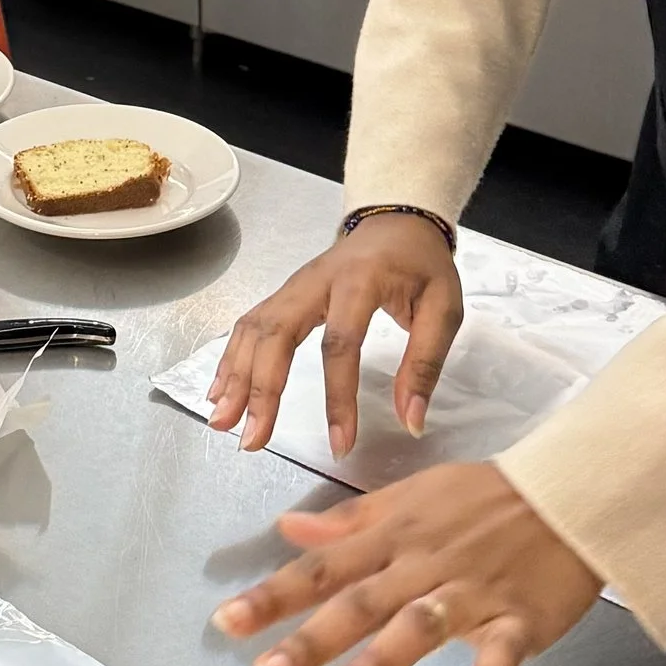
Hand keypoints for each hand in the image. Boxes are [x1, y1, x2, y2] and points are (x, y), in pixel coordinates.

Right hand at [207, 216, 464, 457]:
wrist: (397, 221)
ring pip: (255, 328)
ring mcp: (294, 286)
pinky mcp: (284, 294)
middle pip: (277, 333)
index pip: (340, 344)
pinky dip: (231, 358)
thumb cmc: (422, 266)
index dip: (338, 398)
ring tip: (222, 421)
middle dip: (260, 389)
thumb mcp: (444, 308)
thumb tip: (411, 422)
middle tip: (251, 439)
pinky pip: (251, 325)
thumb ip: (425, 364)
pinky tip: (221, 390)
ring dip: (236, 376)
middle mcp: (316, 281)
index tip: (340, 444)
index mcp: (359, 282)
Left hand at [213, 461, 599, 665]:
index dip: (274, 596)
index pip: (323, 570)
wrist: (566, 494)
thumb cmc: (484, 499)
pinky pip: (502, 653)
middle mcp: (423, 566)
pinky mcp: (519, 619)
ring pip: (420, 626)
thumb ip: (349, 522)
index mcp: (393, 538)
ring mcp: (471, 594)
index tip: (227, 623)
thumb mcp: (410, 497)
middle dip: (311, 640)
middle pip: (360, 604)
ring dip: (381, 661)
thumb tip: (287, 529)